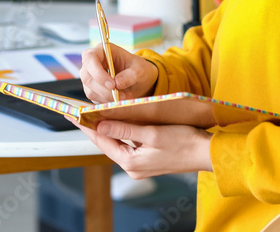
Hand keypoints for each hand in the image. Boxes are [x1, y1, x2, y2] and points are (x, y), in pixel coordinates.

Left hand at [75, 120, 212, 178]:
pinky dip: (120, 133)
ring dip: (106, 129)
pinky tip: (116, 123)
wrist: (206, 153)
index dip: (86, 127)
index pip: (102, 142)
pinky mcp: (148, 160)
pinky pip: (128, 145)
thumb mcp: (151, 133)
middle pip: (107, 144)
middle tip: (78, 113)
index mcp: (131, 162)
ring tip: (92, 115)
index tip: (72, 115)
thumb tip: (101, 126)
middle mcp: (133, 167)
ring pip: (117, 144)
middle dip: (93, 127)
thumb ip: (124, 129)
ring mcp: (140, 165)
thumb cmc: (183, 142)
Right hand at [79, 43, 157, 102]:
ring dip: (107, 97)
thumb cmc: (138, 69)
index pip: (90, 58)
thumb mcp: (139, 70)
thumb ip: (130, 75)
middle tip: (121, 95)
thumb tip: (117, 83)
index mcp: (102, 50)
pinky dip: (107, 101)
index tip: (112, 85)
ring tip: (125, 96)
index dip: (98, 72)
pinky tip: (119, 98)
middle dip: (103, 89)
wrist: (140, 80)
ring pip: (90, 89)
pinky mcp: (92, 89)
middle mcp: (92, 62)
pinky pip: (94, 98)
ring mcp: (90, 76)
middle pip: (86, 76)